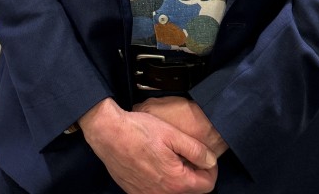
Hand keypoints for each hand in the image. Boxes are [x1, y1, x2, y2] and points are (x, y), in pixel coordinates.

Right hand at [78, 98, 217, 193]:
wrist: (107, 133)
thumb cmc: (138, 131)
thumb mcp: (171, 134)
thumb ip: (196, 150)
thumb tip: (211, 161)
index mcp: (177, 182)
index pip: (207, 185)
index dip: (210, 168)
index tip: (204, 156)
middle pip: (190, 189)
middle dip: (192, 172)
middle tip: (183, 153)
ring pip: (173, 191)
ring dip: (176, 177)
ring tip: (167, 156)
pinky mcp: (135, 193)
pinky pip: (155, 191)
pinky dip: (160, 180)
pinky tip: (152, 163)